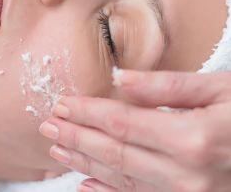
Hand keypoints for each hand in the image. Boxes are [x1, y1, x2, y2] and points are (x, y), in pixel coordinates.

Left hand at [39, 70, 230, 190]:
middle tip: (48, 127)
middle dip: (76, 138)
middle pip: (113, 151)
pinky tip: (86, 186)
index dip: (88, 112)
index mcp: (192, 138)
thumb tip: (121, 80)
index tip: (63, 104)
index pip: (121, 122)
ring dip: (85, 162)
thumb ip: (166, 86)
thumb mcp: (217, 88)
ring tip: (58, 151)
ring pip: (120, 177)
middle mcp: (185, 174)